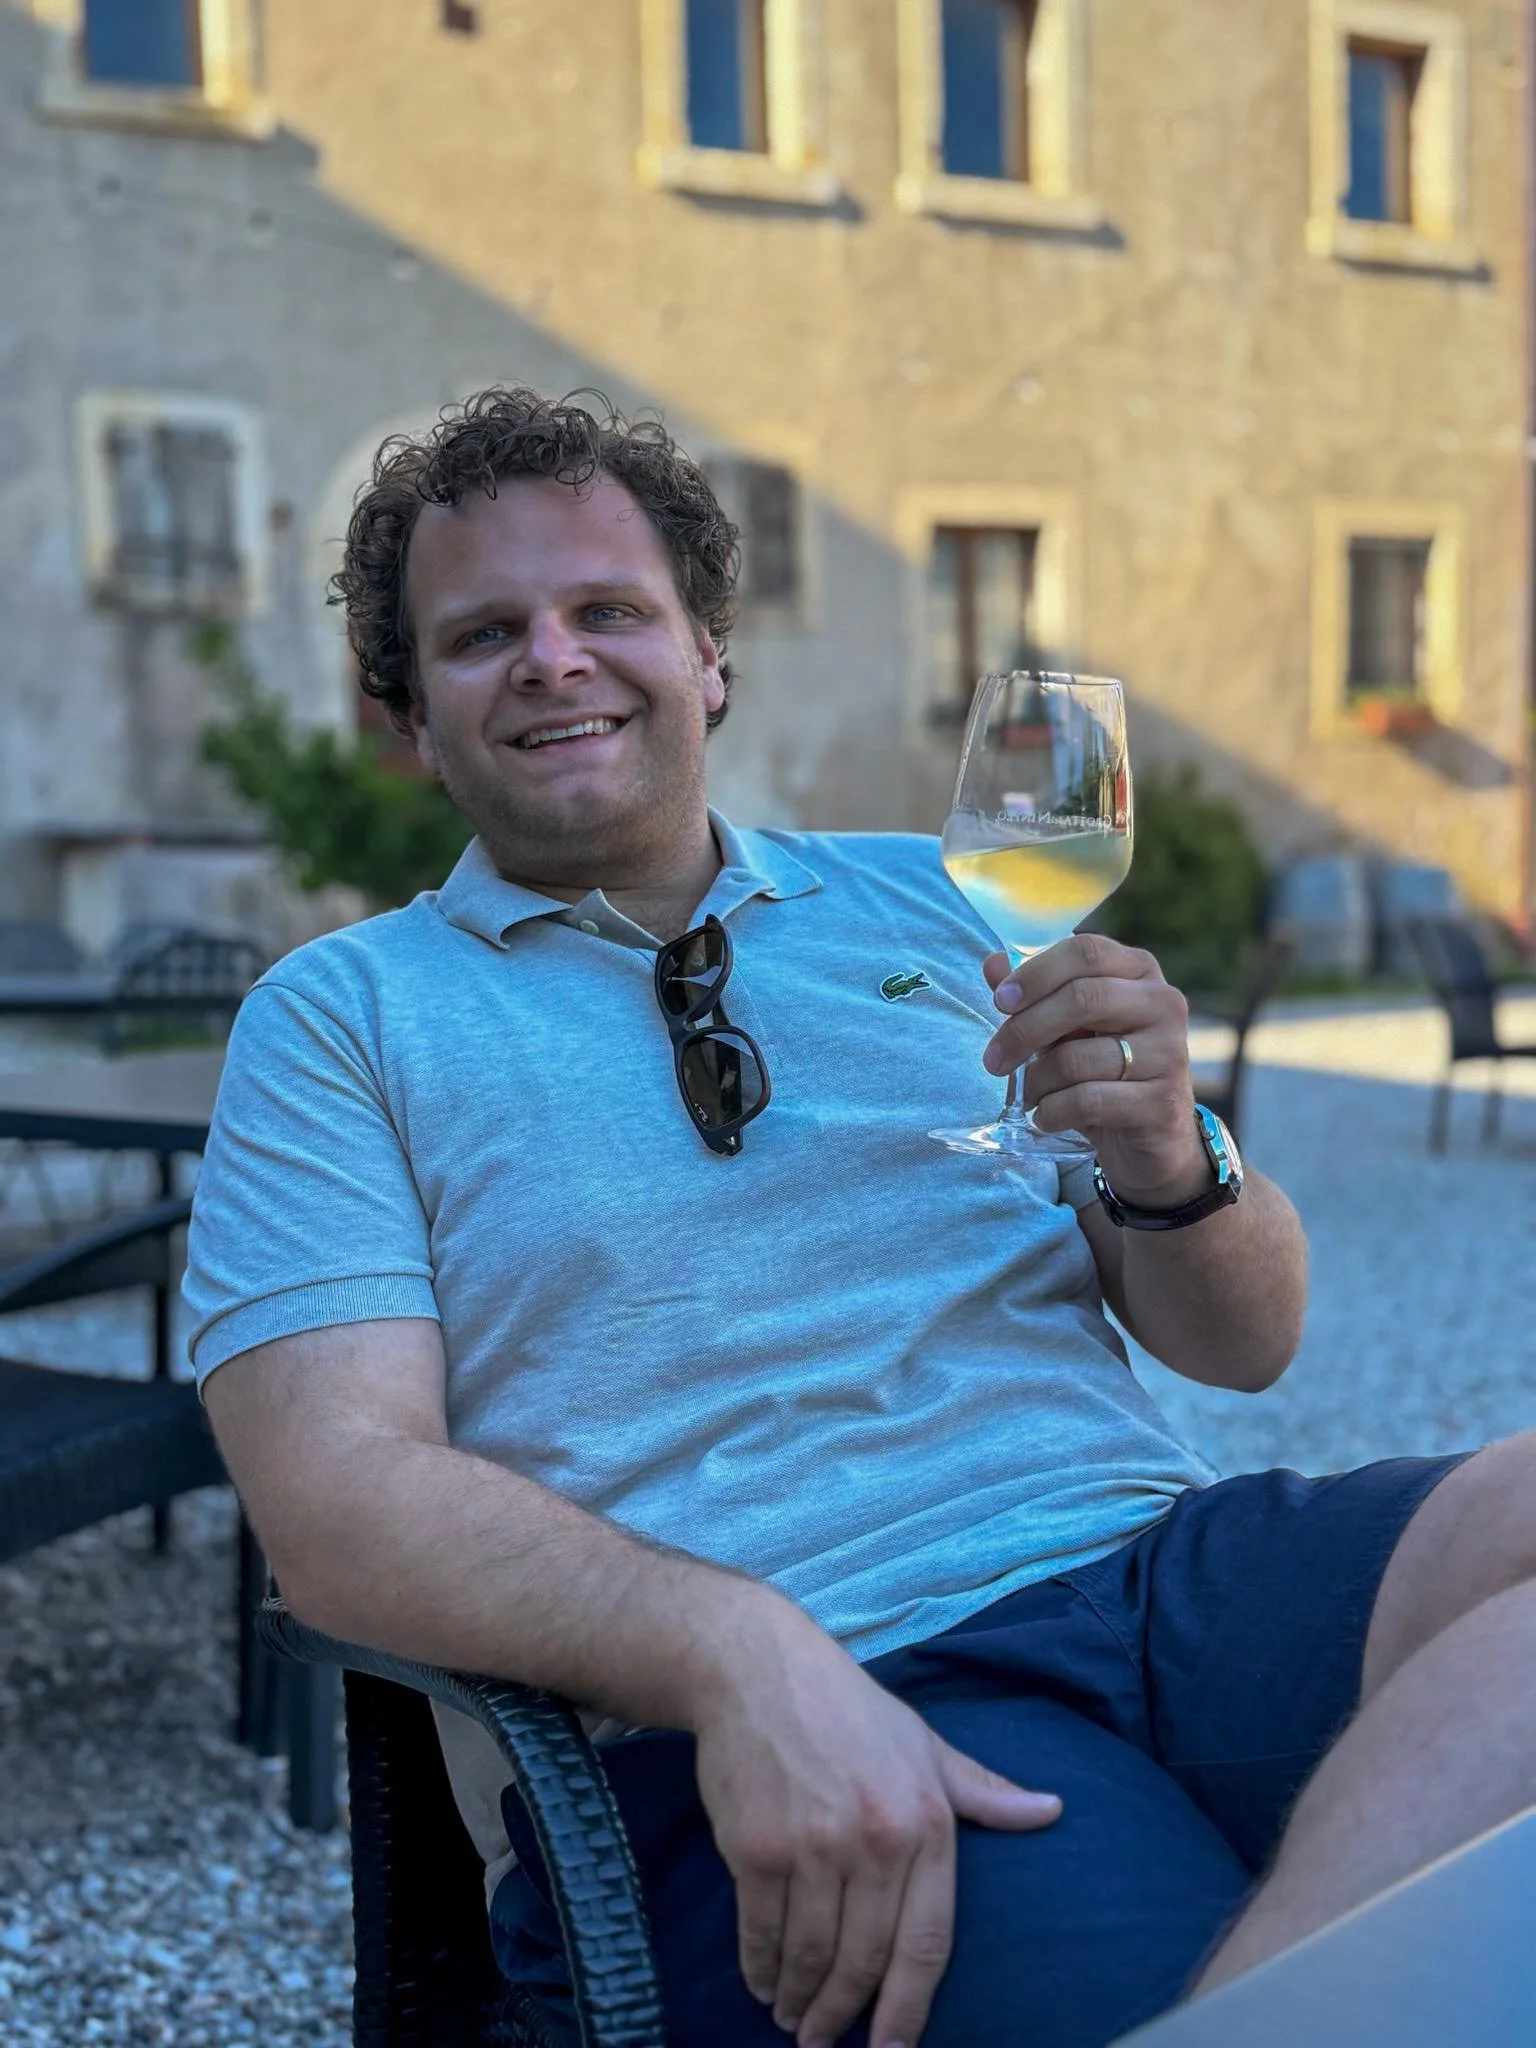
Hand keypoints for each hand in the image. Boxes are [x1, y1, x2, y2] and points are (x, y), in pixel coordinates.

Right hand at [688, 1600, 1059, 2047]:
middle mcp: (874, 1842)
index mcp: (926, 1823)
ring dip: (798, 2000)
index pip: (927, 1944)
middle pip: (865, 1962)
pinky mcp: (755, 1849)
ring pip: (809, 1956)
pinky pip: (760, 1931)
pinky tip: (762, 1980)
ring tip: (791, 2017)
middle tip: (825, 2043)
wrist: (760, 1668)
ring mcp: (812, 1847)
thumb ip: (982, 1790)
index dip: (909, 2010)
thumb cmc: (848, 1709)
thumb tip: (1050, 1811)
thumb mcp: (924, 1743)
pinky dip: (759, 1967)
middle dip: (843, 2016)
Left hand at [981, 934, 1207, 1203]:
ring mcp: (1169, 1053)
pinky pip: (1088, 1100)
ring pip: (1078, 1057)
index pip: (1086, 951)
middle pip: (1082, 998)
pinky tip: (1044, 1117)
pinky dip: (1053, 1111)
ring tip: (1027, 1095)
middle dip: (1025, 1029)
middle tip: (993, 1060)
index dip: (1036, 973)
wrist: (1153, 1136)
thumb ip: (1035, 994)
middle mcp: (1163, 1003)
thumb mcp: (1068, 1027)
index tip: (1000, 1002)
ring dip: (1036, 1081)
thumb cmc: (1104, 1068)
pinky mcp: (1161, 1102)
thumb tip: (993, 965)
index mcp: (1139, 970)